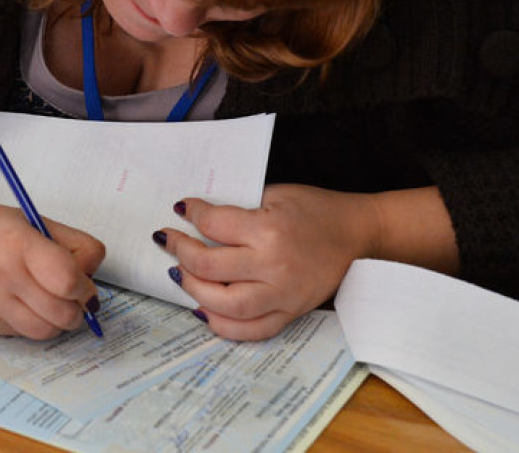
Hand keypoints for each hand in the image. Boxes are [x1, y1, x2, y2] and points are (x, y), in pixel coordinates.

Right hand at [0, 200, 104, 338]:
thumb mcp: (41, 223)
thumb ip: (77, 246)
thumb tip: (91, 281)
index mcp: (19, 243)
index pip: (66, 279)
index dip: (84, 288)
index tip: (86, 286)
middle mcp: (1, 275)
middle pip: (60, 313)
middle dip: (77, 308)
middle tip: (75, 297)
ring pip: (45, 331)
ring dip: (59, 321)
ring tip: (54, 302)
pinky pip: (25, 334)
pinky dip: (36, 323)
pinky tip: (27, 303)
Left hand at [155, 184, 379, 340]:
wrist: (357, 234)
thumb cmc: (315, 210)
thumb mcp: (275, 194)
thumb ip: (238, 207)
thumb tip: (197, 216)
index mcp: (269, 229)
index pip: (214, 224)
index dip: (191, 213)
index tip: (182, 209)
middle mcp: (273, 265)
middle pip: (210, 266)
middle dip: (181, 251)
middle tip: (169, 241)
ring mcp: (283, 294)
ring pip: (225, 305)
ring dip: (193, 289)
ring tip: (179, 274)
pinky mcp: (290, 312)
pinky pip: (251, 330)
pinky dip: (222, 325)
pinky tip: (202, 309)